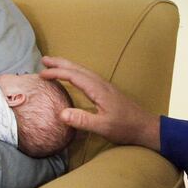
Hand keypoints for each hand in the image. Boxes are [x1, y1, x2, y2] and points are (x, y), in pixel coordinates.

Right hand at [39, 56, 160, 150]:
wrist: (146, 127)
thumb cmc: (125, 128)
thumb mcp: (103, 127)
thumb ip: (82, 120)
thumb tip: (61, 114)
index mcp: (98, 89)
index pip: (74, 76)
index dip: (57, 73)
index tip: (42, 74)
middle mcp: (100, 83)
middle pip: (77, 68)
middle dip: (60, 63)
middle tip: (43, 59)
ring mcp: (104, 86)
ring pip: (82, 70)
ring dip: (67, 65)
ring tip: (53, 64)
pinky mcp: (106, 90)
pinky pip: (86, 75)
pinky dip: (75, 71)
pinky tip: (73, 76)